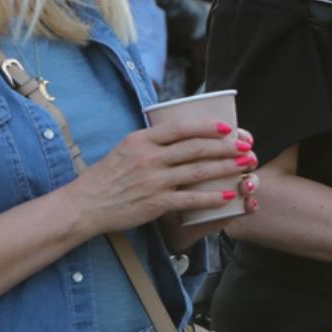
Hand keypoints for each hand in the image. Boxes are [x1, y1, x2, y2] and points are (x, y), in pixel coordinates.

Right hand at [70, 120, 255, 236]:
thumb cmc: (105, 177)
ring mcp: (153, 181)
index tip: (227, 128)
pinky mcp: (155, 203)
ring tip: (245, 166)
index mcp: (141, 140)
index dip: (207, 126)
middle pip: (195, 148)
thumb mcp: (125, 149)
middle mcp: (149, 157)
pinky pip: (190, 200)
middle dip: (225, 147)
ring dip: (225, 169)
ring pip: (197, 172)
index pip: (180, 128)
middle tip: (246, 147)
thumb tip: (177, 134)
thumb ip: (150, 142)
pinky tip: (228, 196)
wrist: (85, 204)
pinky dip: (211, 198)